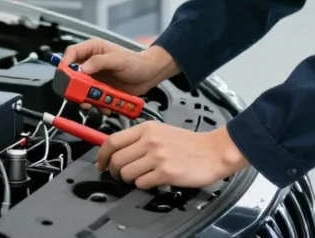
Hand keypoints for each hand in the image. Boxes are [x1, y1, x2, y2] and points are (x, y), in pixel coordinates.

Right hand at [60, 40, 179, 107]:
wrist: (150, 75)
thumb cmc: (137, 62)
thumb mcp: (119, 60)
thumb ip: (100, 62)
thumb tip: (83, 68)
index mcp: (93, 50)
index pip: (71, 53)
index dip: (65, 64)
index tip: (65, 76)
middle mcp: (91, 64)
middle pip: (73, 76)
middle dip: (75, 88)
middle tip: (80, 95)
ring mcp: (95, 79)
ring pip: (81, 90)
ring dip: (87, 99)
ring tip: (96, 104)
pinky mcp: (100, 91)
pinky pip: (92, 100)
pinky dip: (97, 105)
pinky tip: (106, 106)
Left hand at [95, 121, 249, 189]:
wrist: (213, 151)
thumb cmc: (188, 143)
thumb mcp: (161, 131)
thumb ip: (140, 138)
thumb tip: (117, 149)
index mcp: (146, 128)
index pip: (112, 141)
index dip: (102, 155)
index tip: (101, 163)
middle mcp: (149, 141)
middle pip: (116, 159)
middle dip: (114, 171)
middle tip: (118, 175)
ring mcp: (157, 157)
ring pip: (126, 173)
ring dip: (128, 179)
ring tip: (138, 177)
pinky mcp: (165, 173)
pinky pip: (141, 183)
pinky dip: (143, 185)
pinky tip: (152, 181)